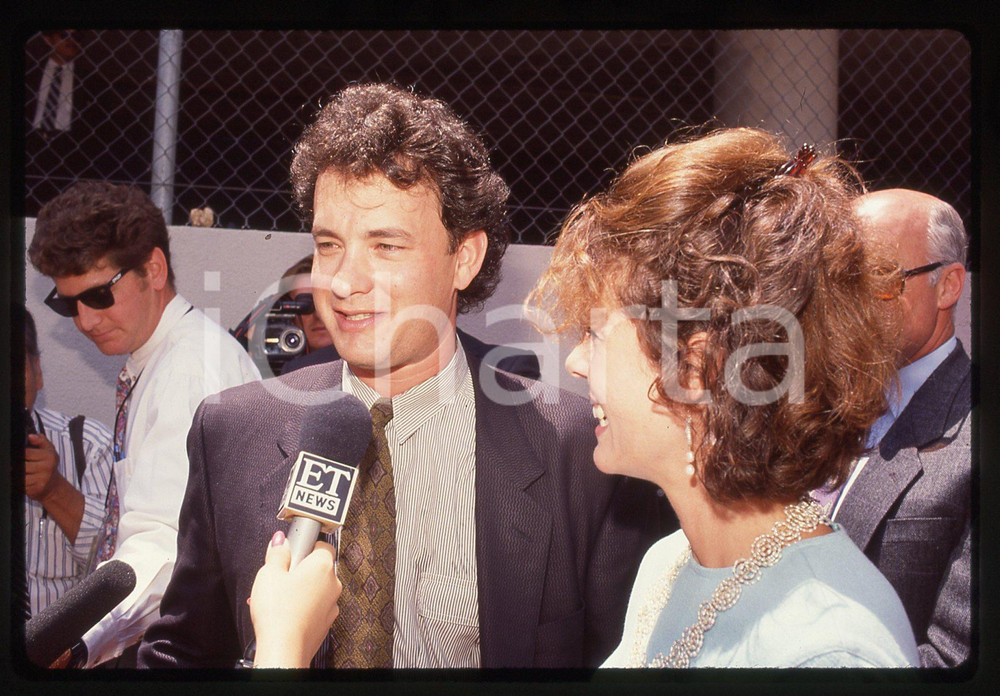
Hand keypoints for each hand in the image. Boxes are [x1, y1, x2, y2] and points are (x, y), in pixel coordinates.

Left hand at [24, 434, 61, 501]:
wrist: (54, 486)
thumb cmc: (48, 466)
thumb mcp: (48, 451)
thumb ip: (40, 440)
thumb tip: (30, 436)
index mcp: (50, 456)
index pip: (26, 452)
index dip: (19, 454)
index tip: (19, 456)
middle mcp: (48, 467)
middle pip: (22, 465)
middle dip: (17, 466)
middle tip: (19, 466)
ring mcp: (43, 479)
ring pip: (20, 475)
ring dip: (18, 475)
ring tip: (23, 473)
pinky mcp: (37, 489)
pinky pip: (22, 485)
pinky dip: (20, 483)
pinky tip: (25, 481)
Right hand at [249, 530, 341, 667]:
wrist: (284, 649)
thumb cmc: (278, 613)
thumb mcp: (269, 573)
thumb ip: (277, 553)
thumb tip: (281, 541)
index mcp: (322, 566)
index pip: (322, 545)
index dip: (305, 546)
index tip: (291, 552)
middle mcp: (333, 583)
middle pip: (318, 568)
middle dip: (300, 570)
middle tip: (281, 577)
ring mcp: (332, 604)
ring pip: (316, 589)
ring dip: (301, 589)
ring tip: (279, 598)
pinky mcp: (326, 622)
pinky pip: (316, 606)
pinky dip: (303, 606)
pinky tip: (285, 612)